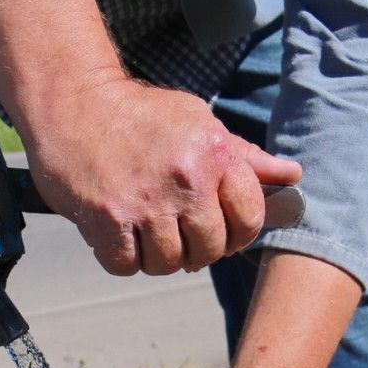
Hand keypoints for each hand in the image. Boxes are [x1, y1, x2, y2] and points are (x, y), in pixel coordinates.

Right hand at [24, 76, 301, 276]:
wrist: (74, 102)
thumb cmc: (141, 116)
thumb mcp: (199, 123)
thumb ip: (245, 157)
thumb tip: (293, 175)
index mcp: (215, 154)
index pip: (249, 220)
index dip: (237, 234)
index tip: (219, 229)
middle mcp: (185, 179)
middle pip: (210, 250)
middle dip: (196, 249)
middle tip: (177, 231)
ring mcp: (145, 202)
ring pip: (168, 263)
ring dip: (158, 256)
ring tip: (146, 231)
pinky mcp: (107, 219)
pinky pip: (127, 265)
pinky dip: (123, 258)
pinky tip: (120, 233)